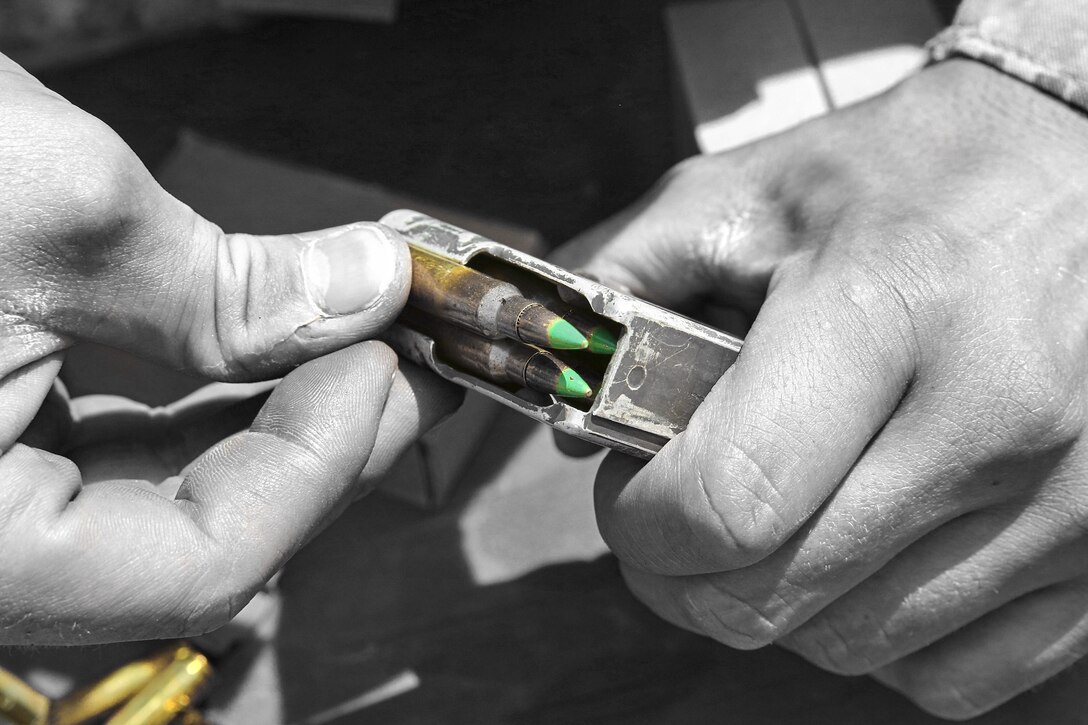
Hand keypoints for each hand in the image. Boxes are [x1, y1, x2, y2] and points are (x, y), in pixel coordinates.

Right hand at [0, 54, 458, 643]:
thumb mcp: (58, 213)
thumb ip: (232, 285)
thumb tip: (364, 288)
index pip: (190, 567)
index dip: (318, 468)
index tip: (388, 370)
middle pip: (177, 544)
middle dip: (306, 446)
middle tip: (394, 364)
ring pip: (136, 502)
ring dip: (254, 425)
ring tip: (342, 349)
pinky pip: (86, 456)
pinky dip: (180, 407)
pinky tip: (250, 353)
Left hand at [557, 59, 1087, 719]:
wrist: (1084, 168)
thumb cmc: (911, 177)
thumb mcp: (749, 191)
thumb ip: (627, 284)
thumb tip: (568, 421)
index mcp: (885, 310)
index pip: (728, 501)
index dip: (644, 527)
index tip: (632, 500)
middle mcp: (993, 415)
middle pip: (777, 598)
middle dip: (688, 576)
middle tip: (679, 518)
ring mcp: (1068, 498)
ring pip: (856, 646)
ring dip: (781, 601)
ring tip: (776, 519)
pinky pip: (956, 675)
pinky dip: (882, 639)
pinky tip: (864, 556)